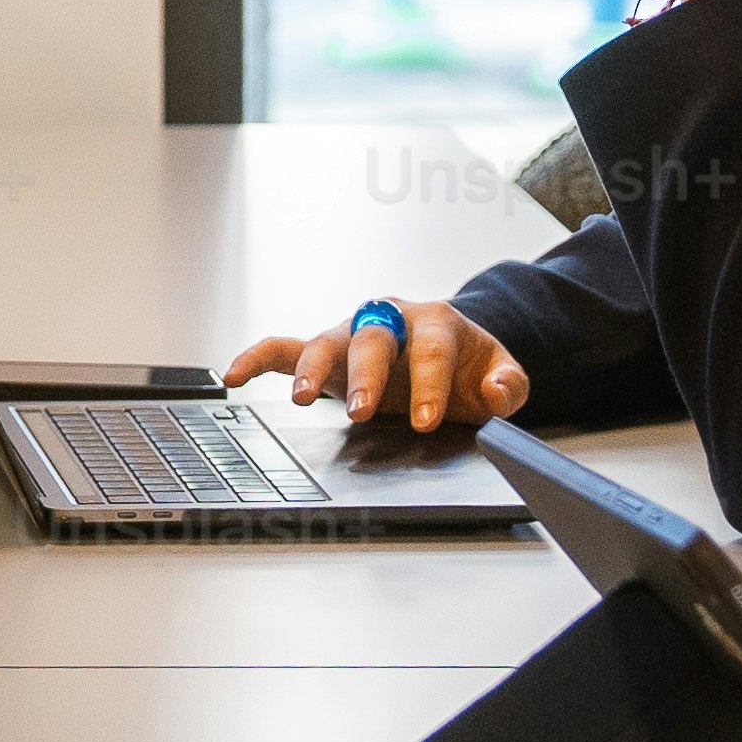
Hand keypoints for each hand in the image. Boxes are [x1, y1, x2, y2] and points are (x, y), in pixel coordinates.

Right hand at [227, 298, 522, 456]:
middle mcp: (389, 320)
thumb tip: (495, 391)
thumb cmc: (469, 366)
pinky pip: (284, 349)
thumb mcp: (500, 374)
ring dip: (313, 370)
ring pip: (326, 342)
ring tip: (305, 401)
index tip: (425, 422)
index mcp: (436, 321)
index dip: (428, 385)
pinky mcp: (326, 351)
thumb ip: (508, 385)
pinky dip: (257, 358)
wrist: (449, 352)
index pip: (431, 350)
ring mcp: (353, 334)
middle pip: (373, 339)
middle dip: (367, 376)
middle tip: (364, 411)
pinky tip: (233, 377)